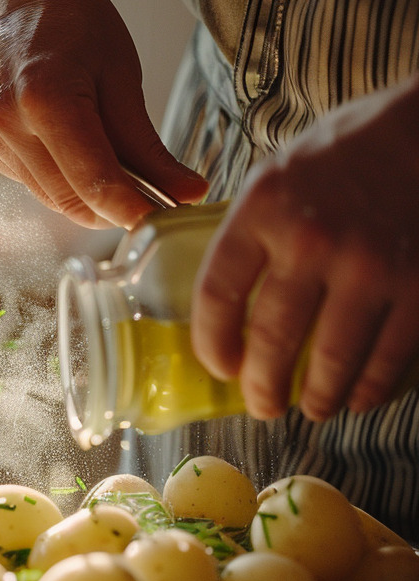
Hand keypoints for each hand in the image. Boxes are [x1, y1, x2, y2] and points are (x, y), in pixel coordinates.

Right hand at [0, 0, 207, 228]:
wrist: (18, 1)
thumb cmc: (74, 25)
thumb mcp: (122, 75)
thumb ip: (148, 145)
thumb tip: (186, 194)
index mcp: (45, 98)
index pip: (92, 179)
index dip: (129, 209)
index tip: (159, 223)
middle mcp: (7, 122)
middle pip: (69, 198)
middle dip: (112, 208)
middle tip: (149, 200)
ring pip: (49, 197)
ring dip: (86, 196)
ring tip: (112, 167)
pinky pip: (30, 183)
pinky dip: (59, 178)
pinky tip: (66, 145)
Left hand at [192, 73, 418, 421]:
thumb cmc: (348, 150)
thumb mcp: (277, 174)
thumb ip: (250, 232)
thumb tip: (224, 297)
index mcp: (263, 209)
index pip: (217, 295)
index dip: (212, 344)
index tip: (220, 366)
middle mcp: (312, 240)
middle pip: (272, 339)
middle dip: (263, 388)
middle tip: (263, 406)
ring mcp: (370, 265)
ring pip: (332, 360)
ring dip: (318, 397)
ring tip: (312, 408)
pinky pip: (389, 356)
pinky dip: (371, 387)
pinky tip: (359, 396)